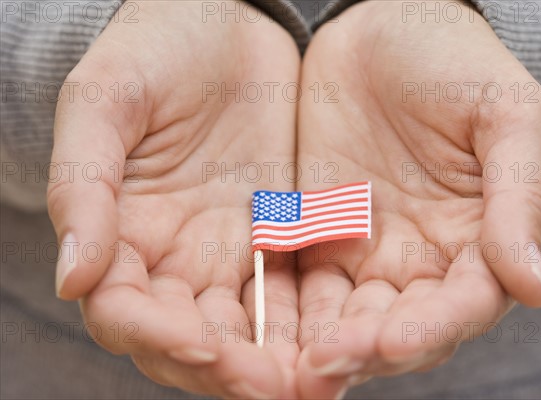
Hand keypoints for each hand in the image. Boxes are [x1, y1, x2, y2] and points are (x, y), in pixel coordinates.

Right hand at [47, 1, 299, 396]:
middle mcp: (173, 256)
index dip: (156, 335)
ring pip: (245, 328)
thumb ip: (84, 187)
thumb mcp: (105, 102)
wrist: (221, 20)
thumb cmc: (153, 50)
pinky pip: (293, 292)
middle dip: (226, 368)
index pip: (126, 309)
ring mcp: (228, 251)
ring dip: (273, 361)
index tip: (201, 346)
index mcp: (121, 232)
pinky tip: (338, 339)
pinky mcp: (279, 236)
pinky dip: (309, 323)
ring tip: (311, 383)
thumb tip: (72, 278)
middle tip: (272, 388)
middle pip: (190, 337)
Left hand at [294, 1, 540, 396]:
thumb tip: (534, 287)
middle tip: (320, 369)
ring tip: (283, 369)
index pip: (459, 307)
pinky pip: (297, 282)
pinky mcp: (314, 233)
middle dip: (362, 352)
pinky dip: (281, 310)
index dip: (427, 329)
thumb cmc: (457, 64)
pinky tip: (257, 328)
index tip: (387, 343)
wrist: (384, 27)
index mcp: (476, 241)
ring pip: (343, 318)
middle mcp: (420, 259)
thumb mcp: (506, 119)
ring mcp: (363, 250)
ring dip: (316, 345)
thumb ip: (518, 200)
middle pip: (396, 327)